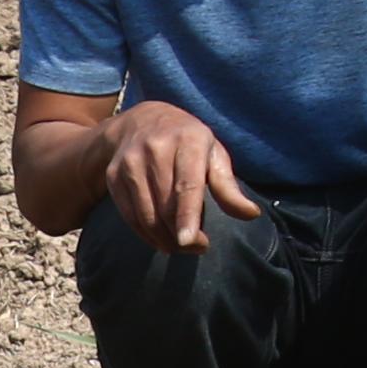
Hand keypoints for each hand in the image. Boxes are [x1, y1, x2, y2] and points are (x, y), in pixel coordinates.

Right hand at [95, 100, 259, 252]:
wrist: (141, 121)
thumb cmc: (187, 142)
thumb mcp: (213, 155)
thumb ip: (228, 187)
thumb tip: (252, 215)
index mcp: (187, 140)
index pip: (187, 184)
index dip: (188, 215)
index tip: (189, 241)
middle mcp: (155, 148)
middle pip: (166, 206)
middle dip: (182, 236)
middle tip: (199, 246)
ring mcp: (130, 162)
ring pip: (146, 215)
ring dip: (164, 239)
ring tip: (181, 245)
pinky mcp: (114, 176)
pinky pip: (130, 216)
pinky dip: (146, 234)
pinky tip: (160, 239)